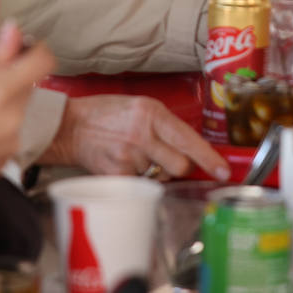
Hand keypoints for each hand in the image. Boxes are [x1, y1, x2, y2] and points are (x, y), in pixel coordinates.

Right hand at [0, 22, 54, 216]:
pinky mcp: (8, 158)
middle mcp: (13, 117)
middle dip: (12, 77)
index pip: (44, 61)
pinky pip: (12, 132)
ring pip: (21, 108)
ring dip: (6, 102)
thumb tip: (14, 34)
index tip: (23, 49)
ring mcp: (13, 141)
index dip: (36, 50)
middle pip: (31, 85)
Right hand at [37, 95, 230, 181]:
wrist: (70, 126)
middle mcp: (142, 134)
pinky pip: (140, 184)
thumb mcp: (139, 107)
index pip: (188, 140)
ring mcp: (129, 156)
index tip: (223, 170)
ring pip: (159, 176)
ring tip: (133, 156)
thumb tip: (191, 149)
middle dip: (178, 167)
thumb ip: (165, 125)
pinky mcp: (117, 174)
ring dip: (152, 171)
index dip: (209, 158)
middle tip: (164, 159)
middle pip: (180, 165)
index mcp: (151, 113)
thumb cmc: (106, 114)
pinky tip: (122, 164)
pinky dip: (135, 178)